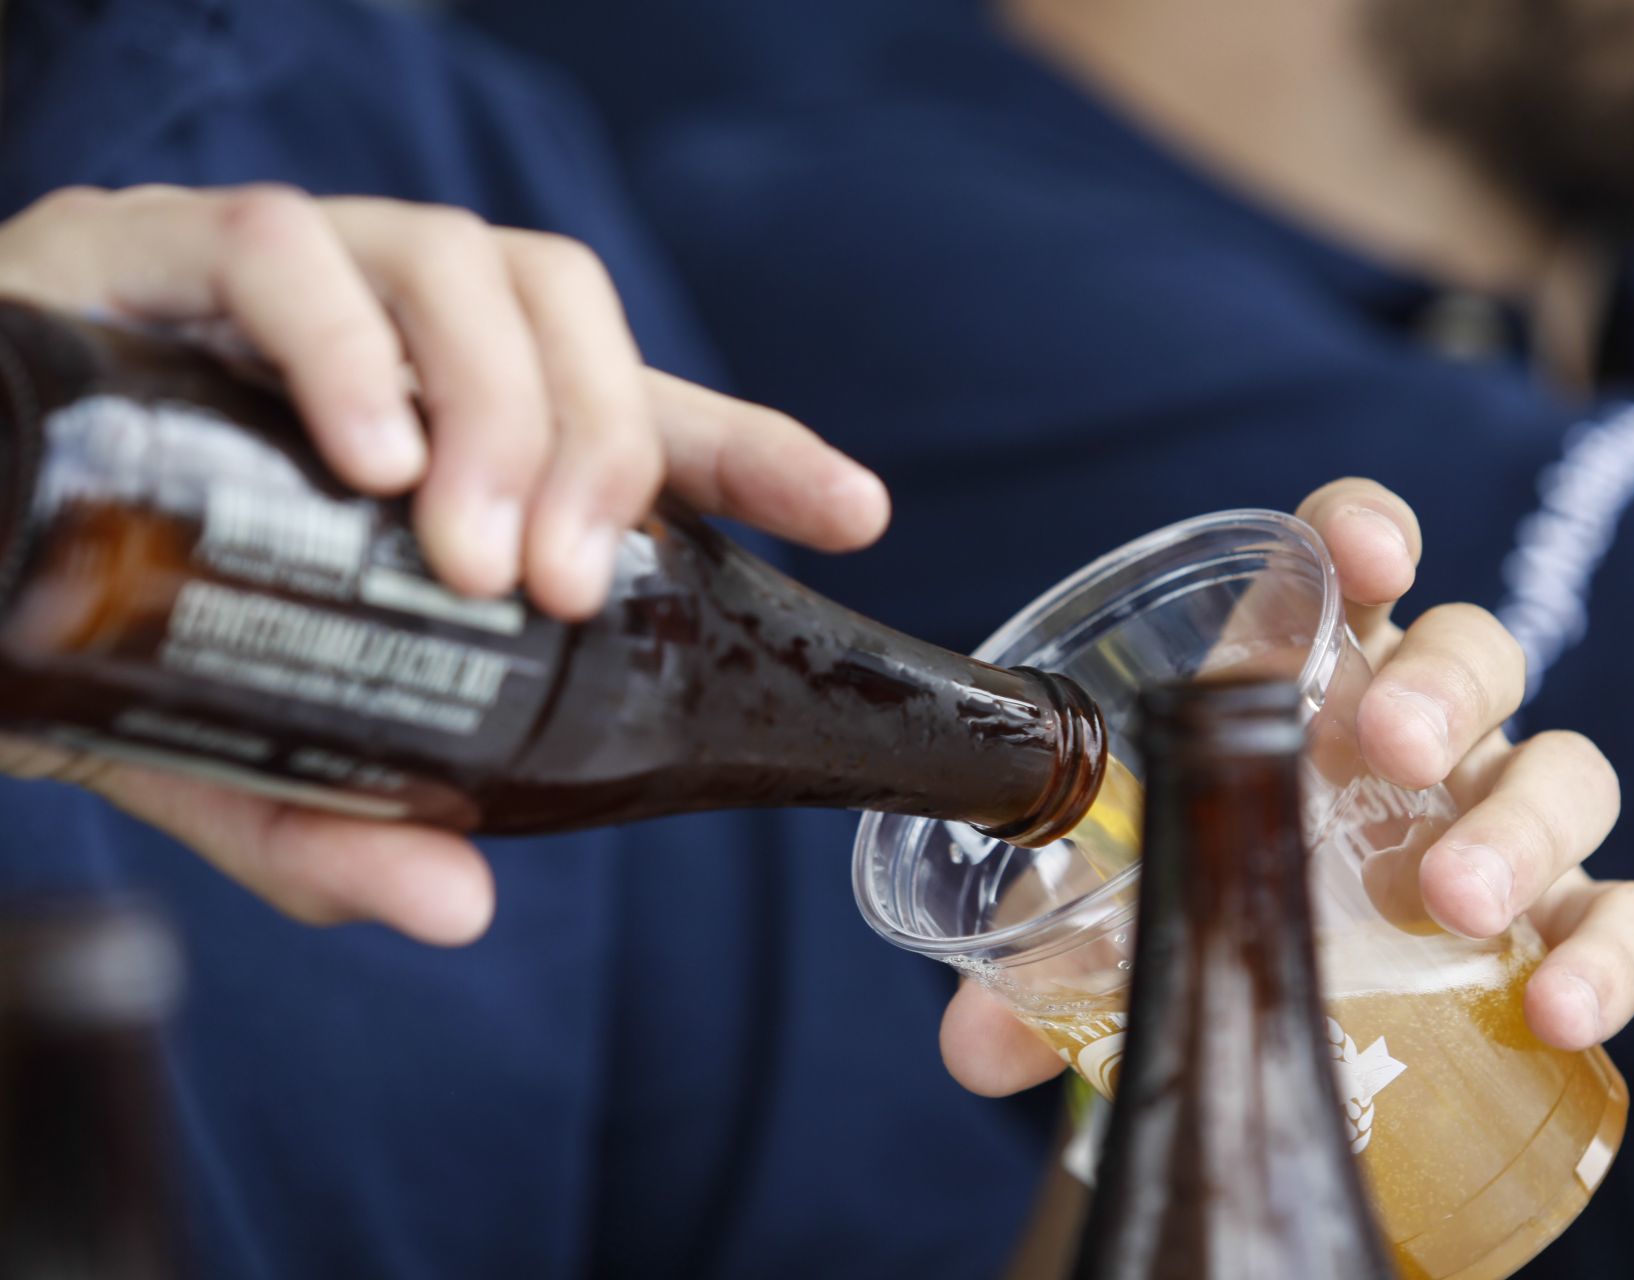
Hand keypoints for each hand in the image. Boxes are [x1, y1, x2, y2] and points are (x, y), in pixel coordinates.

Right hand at [0, 184, 891, 944]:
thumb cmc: (100, 633)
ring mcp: (285, 284)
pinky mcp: (162, 255)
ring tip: (473, 557)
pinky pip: (283, 247)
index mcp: (445, 436)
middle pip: (565, 314)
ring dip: (493, 406)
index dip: (754, 451)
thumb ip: (335, 821)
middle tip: (561, 586)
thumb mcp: (236, 750)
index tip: (853, 513)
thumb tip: (453, 903)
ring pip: (456, 264)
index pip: (638, 411)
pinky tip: (366, 459)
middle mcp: (388, 340)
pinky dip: (340, 347)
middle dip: (597, 443)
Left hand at [940, 478, 1633, 1094]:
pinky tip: (1556, 1007)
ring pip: (1567, 767)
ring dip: (1519, 823)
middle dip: (1441, 685)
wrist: (1323, 998)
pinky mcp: (1572, 917)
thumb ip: (1052, 963)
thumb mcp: (1136, 918)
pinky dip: (1611, 952)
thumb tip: (970, 1048)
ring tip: (1454, 901)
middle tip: (1384, 748)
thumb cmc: (1226, 905)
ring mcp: (1509, 818)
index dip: (1364, 531)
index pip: (1356, 564)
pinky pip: (1630, 911)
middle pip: (1476, 652)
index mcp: (1315, 680)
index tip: (1358, 553)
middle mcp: (1427, 730)